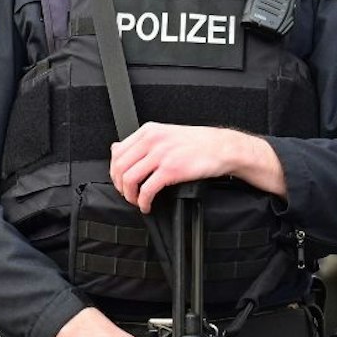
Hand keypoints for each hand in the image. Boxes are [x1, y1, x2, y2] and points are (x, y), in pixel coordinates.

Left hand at [108, 123, 285, 211]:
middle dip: (120, 186)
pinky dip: (143, 201)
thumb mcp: (165, 134)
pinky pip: (147, 189)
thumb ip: (142, 142)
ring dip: (130, 195)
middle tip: (127, 195)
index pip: (117, 152)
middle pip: (120, 167)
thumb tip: (116, 148)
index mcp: (149, 131)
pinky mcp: (171, 170)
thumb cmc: (197, 143)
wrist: (222, 147)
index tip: (120, 181)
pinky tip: (147, 205)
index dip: (114, 171)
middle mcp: (152, 140)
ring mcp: (161, 154)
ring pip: (129, 179)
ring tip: (137, 201)